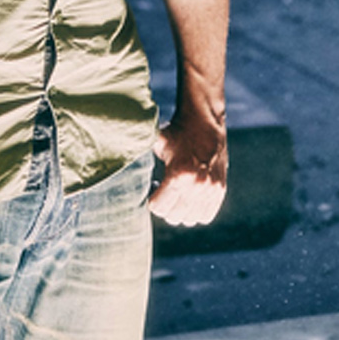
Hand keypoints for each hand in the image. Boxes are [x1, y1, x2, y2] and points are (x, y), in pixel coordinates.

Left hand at [150, 103, 228, 226]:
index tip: (153, 190)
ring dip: (180, 211)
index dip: (152, 200)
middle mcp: (197, 185)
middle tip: (164, 192)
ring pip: (189, 219)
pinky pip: (205, 216)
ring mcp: (211, 189)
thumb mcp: (157, 143)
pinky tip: (190, 198)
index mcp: (179, 175)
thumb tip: (118, 167)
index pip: (159, 208)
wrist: (205, 120)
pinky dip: (196, 212)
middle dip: (165, 207)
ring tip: (177, 195)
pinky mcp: (220, 190)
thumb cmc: (177, 132)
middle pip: (173, 217)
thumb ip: (141, 157)